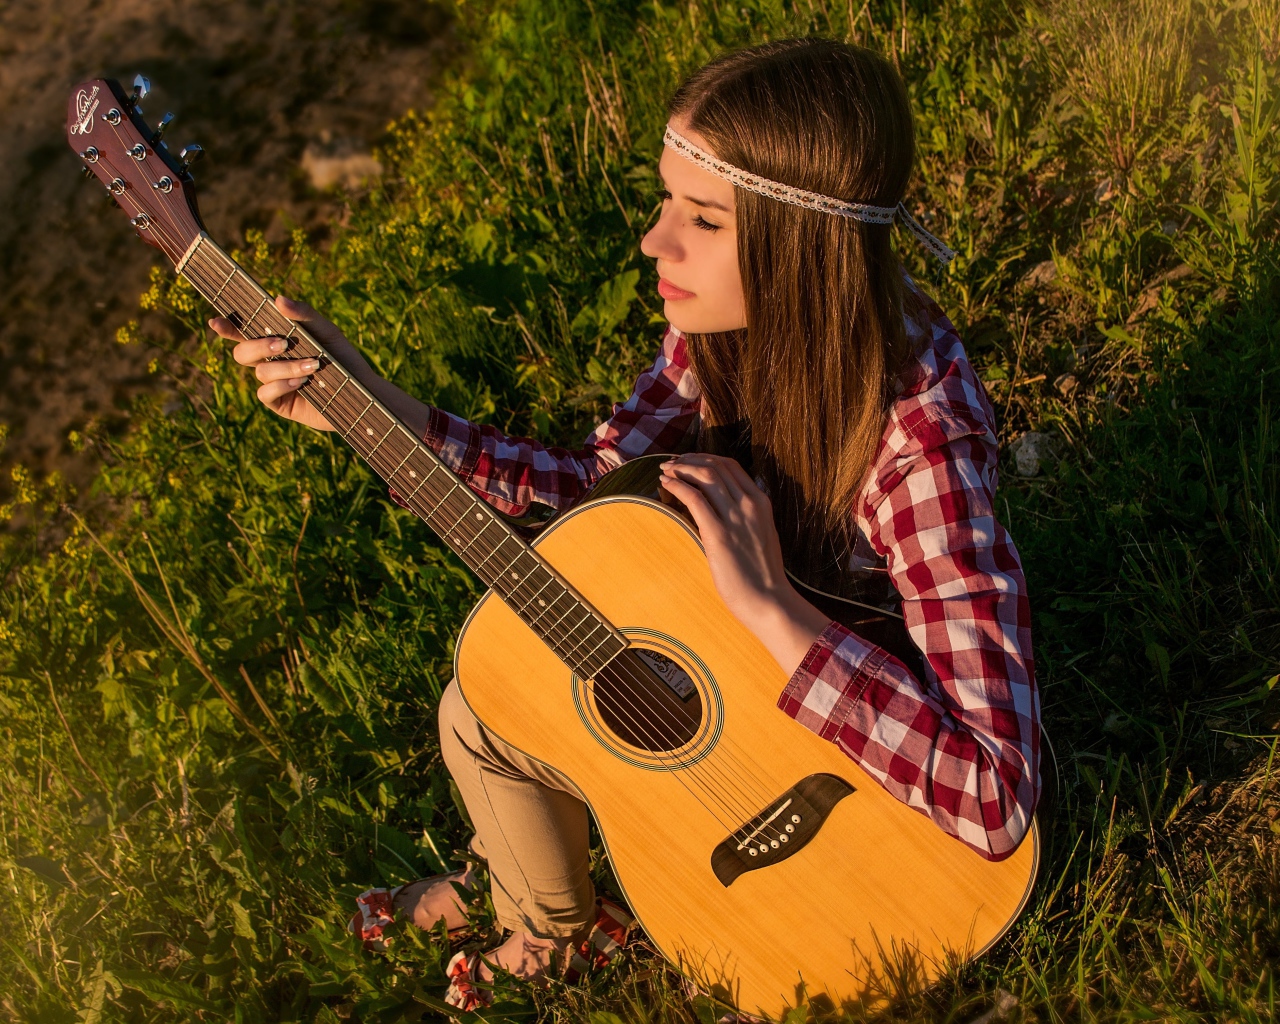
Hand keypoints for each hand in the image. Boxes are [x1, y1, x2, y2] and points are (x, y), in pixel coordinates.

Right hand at [209, 295, 368, 432]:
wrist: (362, 391)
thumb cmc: (343, 358)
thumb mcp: (327, 332)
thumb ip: (304, 314)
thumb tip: (278, 298)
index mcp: (276, 341)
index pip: (244, 332)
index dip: (227, 327)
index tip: (216, 321)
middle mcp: (270, 362)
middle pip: (242, 352)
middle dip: (257, 346)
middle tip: (282, 344)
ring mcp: (273, 384)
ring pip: (259, 372)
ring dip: (284, 367)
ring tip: (312, 366)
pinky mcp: (280, 404)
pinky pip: (265, 394)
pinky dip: (282, 385)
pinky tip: (301, 383)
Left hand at [658, 453, 829, 674]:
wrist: (769, 601)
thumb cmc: (762, 575)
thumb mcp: (762, 535)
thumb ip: (749, 517)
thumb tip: (729, 506)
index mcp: (761, 502)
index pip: (731, 466)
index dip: (706, 458)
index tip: (689, 460)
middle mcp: (749, 504)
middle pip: (716, 466)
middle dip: (690, 460)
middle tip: (672, 463)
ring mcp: (735, 517)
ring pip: (705, 476)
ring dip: (681, 469)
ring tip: (665, 471)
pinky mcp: (719, 534)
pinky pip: (695, 499)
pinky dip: (678, 486)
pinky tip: (666, 484)